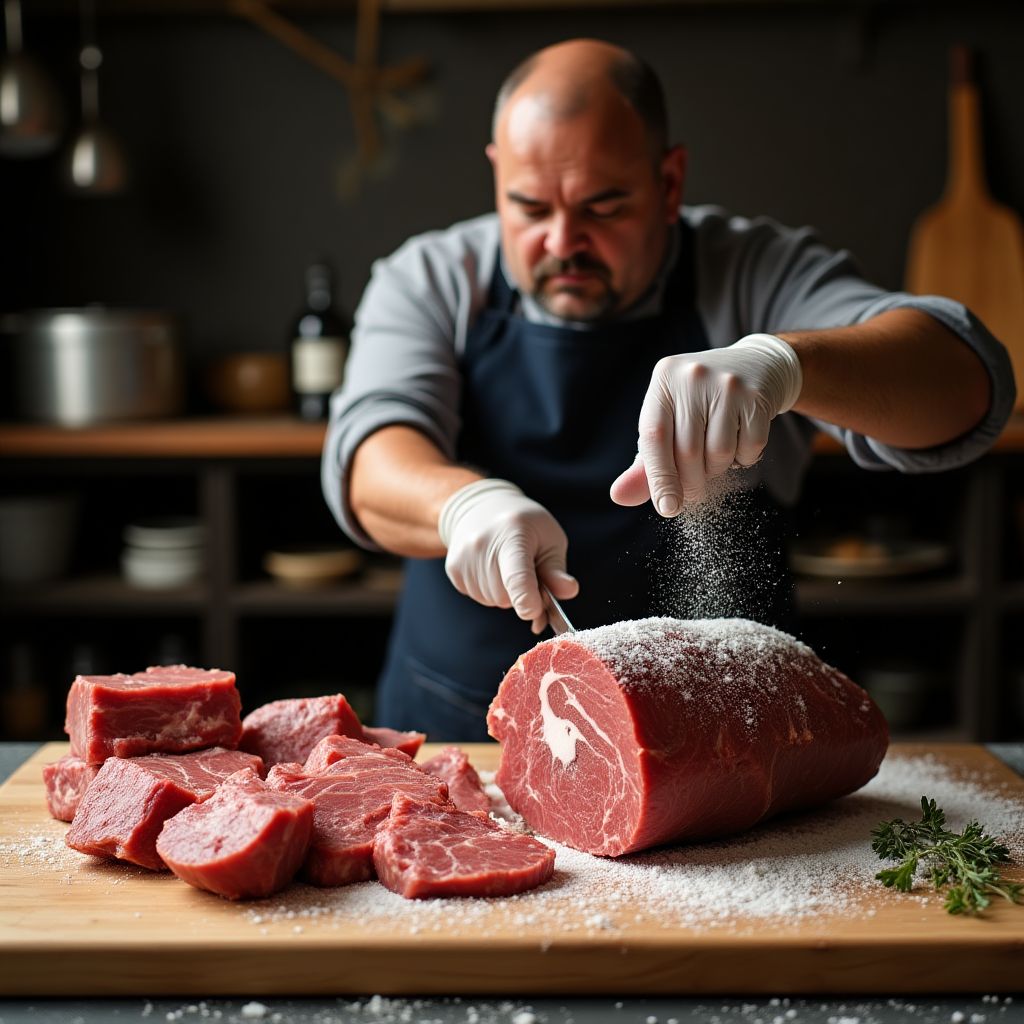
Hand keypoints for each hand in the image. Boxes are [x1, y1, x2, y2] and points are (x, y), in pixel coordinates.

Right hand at [438, 478, 578, 633]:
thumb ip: (556, 569)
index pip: (517, 577)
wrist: (482, 507)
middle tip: (528, 575)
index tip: (534, 613)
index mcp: (513, 534)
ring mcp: (464, 558)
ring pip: (493, 601)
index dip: (527, 601)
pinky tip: (491, 568)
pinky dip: (490, 590)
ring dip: (506, 593)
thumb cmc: (524, 524)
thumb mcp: (549, 538)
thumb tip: (569, 591)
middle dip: (522, 595)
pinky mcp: (453, 569)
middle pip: (506, 597)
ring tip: (506, 566)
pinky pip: (479, 598)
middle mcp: (482, 545)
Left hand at [610, 333, 801, 512]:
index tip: (667, 508)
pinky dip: (744, 459)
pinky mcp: (757, 396)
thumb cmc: (701, 403)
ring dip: (717, 470)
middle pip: (688, 451)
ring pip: (719, 453)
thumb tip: (619, 496)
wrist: (757, 366)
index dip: (659, 478)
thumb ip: (646, 463)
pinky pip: (749, 447)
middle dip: (690, 483)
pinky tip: (740, 442)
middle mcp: (693, 377)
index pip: (654, 437)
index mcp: (663, 381)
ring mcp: (728, 384)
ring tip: (716, 457)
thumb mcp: (669, 422)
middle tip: (693, 492)